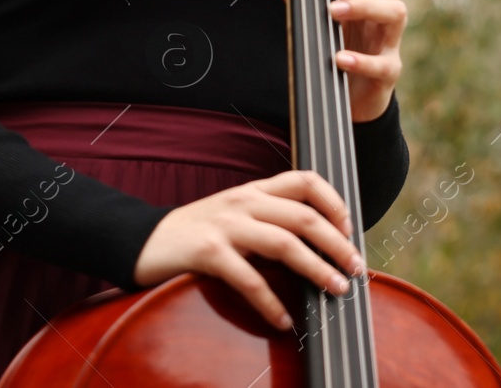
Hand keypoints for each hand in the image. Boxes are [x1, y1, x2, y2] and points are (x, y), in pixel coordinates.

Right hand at [131, 170, 364, 329]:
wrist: (143, 240)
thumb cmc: (197, 232)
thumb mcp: (236, 213)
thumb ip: (270, 218)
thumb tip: (317, 243)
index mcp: (255, 190)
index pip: (306, 180)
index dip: (335, 203)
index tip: (350, 229)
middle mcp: (244, 201)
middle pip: (305, 216)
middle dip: (337, 244)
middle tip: (356, 269)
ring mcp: (226, 225)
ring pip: (285, 244)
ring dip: (317, 270)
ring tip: (335, 290)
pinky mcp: (208, 252)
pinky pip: (249, 279)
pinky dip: (271, 303)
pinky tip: (283, 320)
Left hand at [271, 0, 405, 122]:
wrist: (348, 99)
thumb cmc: (336, 48)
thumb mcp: (315, 20)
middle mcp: (381, 9)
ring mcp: (388, 40)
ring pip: (396, 11)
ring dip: (363, 7)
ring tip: (333, 12)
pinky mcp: (388, 72)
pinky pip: (383, 63)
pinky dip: (361, 60)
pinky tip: (339, 58)